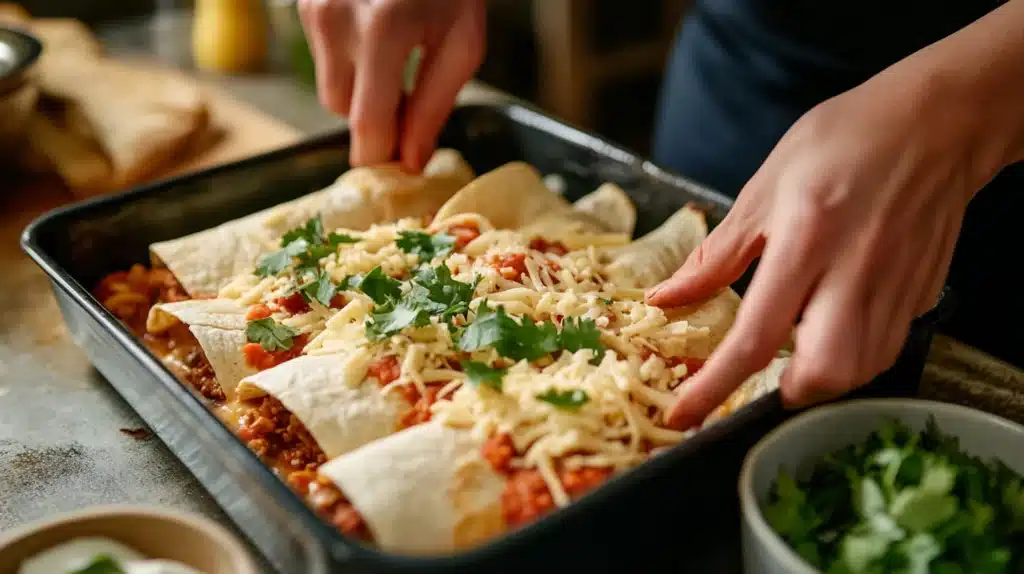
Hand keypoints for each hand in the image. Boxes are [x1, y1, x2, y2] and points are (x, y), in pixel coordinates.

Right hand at [299, 0, 485, 171]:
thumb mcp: (462, 42)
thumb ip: (433, 105)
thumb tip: (411, 160)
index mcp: (383, 32)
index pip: (368, 124)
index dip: (382, 157)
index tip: (402, 170)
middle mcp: (336, 20)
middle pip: (344, 112)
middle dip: (376, 120)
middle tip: (410, 106)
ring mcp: (313, 9)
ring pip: (330, 89)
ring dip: (361, 92)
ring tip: (396, 63)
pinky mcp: (304, 3)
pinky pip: (324, 59)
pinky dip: (350, 63)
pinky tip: (377, 38)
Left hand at [646, 60, 1003, 429]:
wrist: (934, 123)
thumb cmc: (843, 141)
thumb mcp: (763, 188)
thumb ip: (716, 255)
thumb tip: (665, 299)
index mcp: (806, 240)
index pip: (756, 337)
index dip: (715, 386)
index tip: (684, 416)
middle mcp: (854, 272)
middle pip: (824, 372)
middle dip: (786, 393)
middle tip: (762, 374)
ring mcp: (895, 287)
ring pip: (861, 370)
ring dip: (821, 377)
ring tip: (797, 348)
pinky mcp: (922, 294)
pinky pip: (886, 349)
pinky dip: (854, 358)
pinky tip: (833, 328)